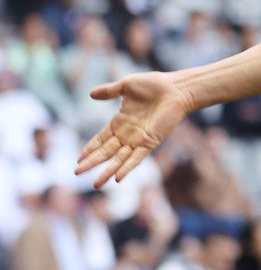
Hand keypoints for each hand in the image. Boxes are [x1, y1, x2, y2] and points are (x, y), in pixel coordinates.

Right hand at [75, 71, 194, 186]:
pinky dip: (127, 167)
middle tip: (77, 173)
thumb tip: (90, 94)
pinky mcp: (150, 141)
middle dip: (92, 162)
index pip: (101, 139)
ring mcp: (138, 139)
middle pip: (106, 151)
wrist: (175, 88)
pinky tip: (118, 178)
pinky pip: (137, 158)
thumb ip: (109, 91)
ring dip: (107, 171)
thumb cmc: (154, 85)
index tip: (78, 159)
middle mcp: (127, 133)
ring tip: (95, 184)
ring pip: (119, 159)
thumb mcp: (126, 85)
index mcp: (120, 121)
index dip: (90, 149)